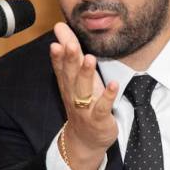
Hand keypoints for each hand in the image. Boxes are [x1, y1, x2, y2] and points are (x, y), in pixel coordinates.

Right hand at [50, 22, 118, 169]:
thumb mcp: (76, 78)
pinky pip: (103, 107)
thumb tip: (60, 28)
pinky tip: (113, 85)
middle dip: (70, 60)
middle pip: (70, 75)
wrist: (85, 140)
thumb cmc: (83, 104)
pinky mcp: (99, 119)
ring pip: (83, 90)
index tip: (56, 38)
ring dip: (86, 74)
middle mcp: (74, 95)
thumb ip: (70, 54)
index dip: (58, 54)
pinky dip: (108, 96)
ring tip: (90, 58)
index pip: (61, 67)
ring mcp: (85, 108)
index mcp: (68, 85)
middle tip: (70, 44)